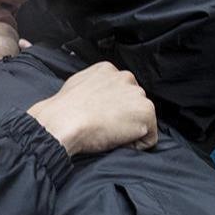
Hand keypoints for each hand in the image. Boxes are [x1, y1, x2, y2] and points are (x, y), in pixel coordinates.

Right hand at [28, 62, 157, 154]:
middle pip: (134, 102)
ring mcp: (138, 94)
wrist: (65, 121)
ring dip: (131, 129)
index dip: (113, 108)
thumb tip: (96, 97)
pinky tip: (119, 141)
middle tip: (105, 127)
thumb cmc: (64, 109)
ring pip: (142, 118)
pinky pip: (149, 136)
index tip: (101, 117)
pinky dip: (137, 144)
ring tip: (110, 134)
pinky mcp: (145, 112)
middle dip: (124, 116)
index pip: (120, 90)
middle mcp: (126, 77)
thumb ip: (94, 86)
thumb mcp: (77, 85)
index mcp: (108, 69)